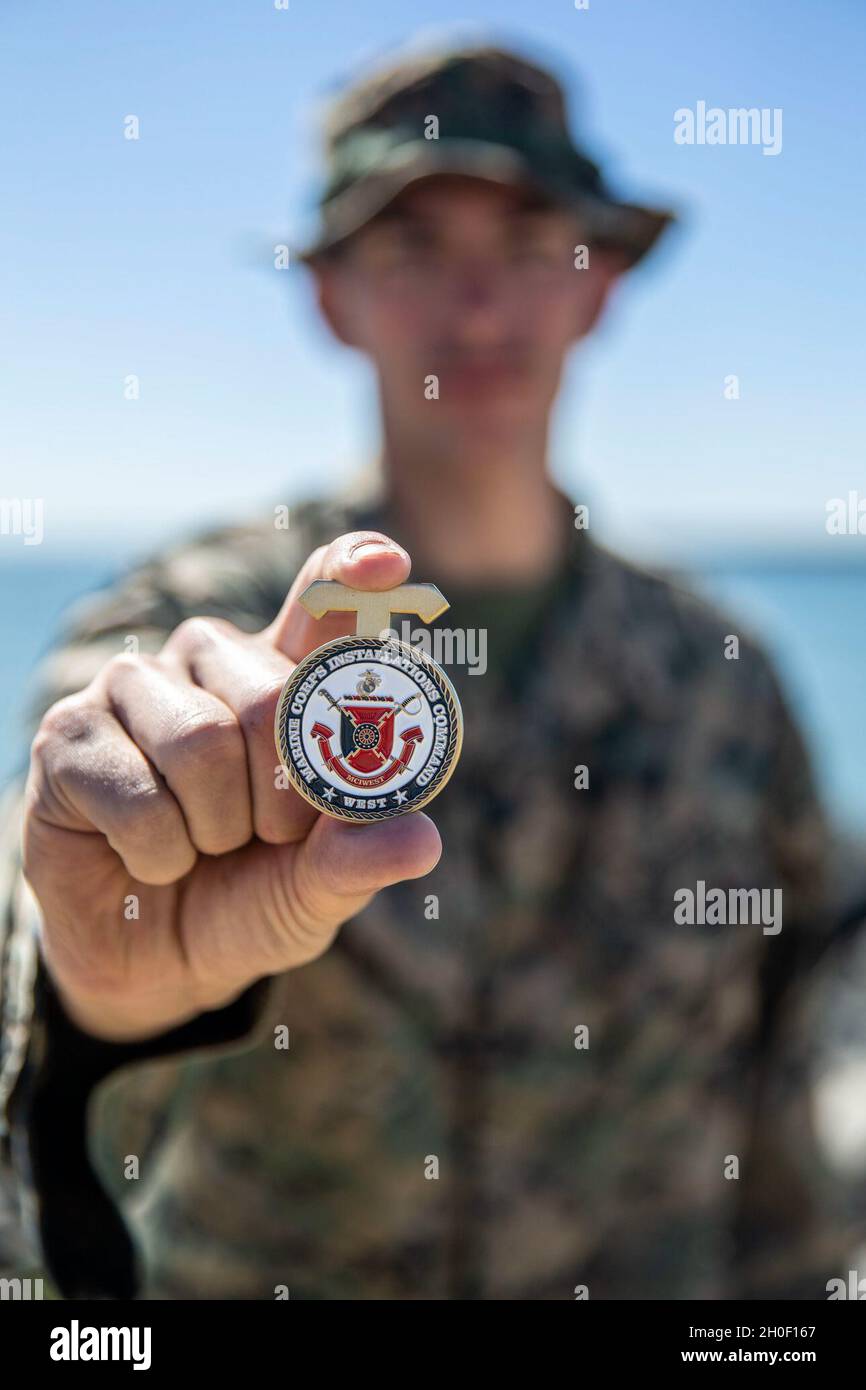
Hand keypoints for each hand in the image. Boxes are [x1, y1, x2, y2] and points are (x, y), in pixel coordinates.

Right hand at [22, 532, 440, 1040]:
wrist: (159, 961)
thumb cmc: (250, 899)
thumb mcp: (317, 889)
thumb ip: (360, 858)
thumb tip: (421, 840)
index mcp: (286, 676)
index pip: (322, 601)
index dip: (350, 575)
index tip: (387, 565)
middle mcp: (211, 660)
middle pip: (272, 700)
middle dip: (283, 802)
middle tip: (264, 838)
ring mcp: (134, 687)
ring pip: (202, 745)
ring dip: (215, 831)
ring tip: (202, 846)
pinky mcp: (68, 732)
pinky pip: (138, 796)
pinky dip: (158, 855)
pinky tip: (149, 857)